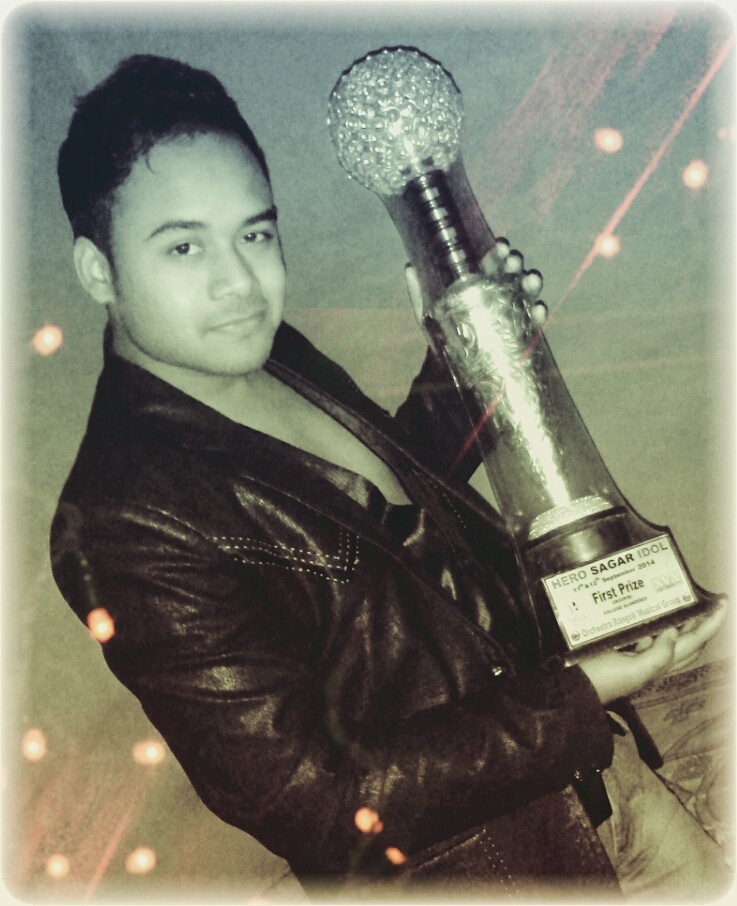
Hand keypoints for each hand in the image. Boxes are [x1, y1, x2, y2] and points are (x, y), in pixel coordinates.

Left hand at [404, 238, 546, 325]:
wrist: (452, 369)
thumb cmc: (441, 336)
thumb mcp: (428, 314)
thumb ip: (419, 292)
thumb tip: (409, 266)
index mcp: (479, 283)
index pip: (491, 262)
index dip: (498, 251)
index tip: (500, 246)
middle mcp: (498, 293)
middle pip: (512, 272)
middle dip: (515, 263)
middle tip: (513, 262)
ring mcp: (512, 311)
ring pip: (527, 291)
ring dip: (532, 282)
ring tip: (530, 280)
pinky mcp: (520, 331)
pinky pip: (534, 320)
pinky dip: (539, 313)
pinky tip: (539, 310)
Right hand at [578, 603, 726, 703]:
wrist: (570, 690)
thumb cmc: (601, 681)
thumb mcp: (633, 672)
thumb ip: (657, 654)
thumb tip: (673, 630)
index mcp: (659, 664)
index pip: (694, 642)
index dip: (711, 623)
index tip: (722, 603)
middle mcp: (653, 659)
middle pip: (686, 638)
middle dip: (698, 618)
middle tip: (702, 595)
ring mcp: (636, 653)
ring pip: (665, 633)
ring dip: (675, 616)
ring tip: (675, 594)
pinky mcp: (620, 647)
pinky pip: (643, 631)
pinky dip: (649, 618)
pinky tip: (643, 604)